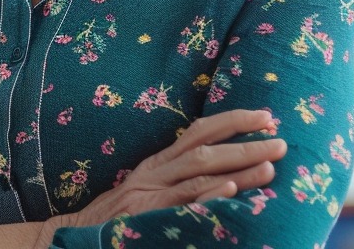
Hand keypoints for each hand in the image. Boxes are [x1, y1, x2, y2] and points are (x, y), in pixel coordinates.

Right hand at [66, 108, 286, 226]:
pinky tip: (229, 193)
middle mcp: (154, 172)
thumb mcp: (146, 194)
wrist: (73, 237)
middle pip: (204, 148)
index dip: (233, 121)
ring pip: (198, 173)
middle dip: (245, 143)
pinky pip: (180, 202)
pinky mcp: (144, 214)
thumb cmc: (115, 221)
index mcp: (158, 163)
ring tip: (269, 167)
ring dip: (237, 169)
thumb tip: (224, 179)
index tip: (265, 117)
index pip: (199, 132)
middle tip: (280, 141)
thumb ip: (178, 183)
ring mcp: (148, 193)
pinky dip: (205, 195)